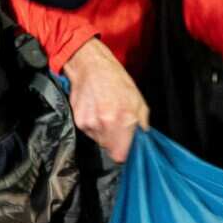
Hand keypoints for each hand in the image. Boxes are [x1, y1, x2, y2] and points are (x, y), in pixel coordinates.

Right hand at [64, 37, 148, 162]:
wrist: (91, 66)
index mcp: (125, 118)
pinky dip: (93, 126)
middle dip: (115, 141)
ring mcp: (91, 123)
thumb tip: (143, 140)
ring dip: (103, 132)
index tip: (125, 146)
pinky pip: (89, 133)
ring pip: (99, 141)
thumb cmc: (116, 80)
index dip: (124, 152)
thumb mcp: (138, 99)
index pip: (121, 155)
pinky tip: (95, 111)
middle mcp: (106, 123)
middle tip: (116, 124)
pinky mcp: (79, 121)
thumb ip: (142, 123)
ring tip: (105, 113)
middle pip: (110, 149)